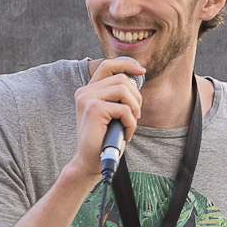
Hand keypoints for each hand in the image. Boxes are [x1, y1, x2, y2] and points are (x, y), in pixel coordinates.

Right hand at [70, 58, 144, 179]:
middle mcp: (84, 92)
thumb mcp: (111, 114)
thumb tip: (137, 78)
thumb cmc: (103, 140)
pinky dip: (131, 123)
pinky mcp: (94, 109)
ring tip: (130, 125)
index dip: (127, 64)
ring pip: (124, 90)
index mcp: (88, 91)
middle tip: (135, 117)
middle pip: (122, 79)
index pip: (108, 65)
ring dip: (134, 109)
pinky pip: (125, 109)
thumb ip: (117, 96)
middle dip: (136, 97)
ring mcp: (87, 98)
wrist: (89, 162)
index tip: (141, 71)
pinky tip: (125, 135)